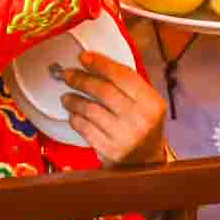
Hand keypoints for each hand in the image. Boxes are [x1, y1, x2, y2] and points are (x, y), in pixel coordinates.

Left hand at [61, 50, 167, 167]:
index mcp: (152, 103)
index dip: (100, 64)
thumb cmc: (143, 125)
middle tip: (68, 74)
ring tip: (67, 96)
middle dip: (81, 79)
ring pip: (90, 110)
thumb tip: (94, 63)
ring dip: (74, 100)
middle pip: (103, 91)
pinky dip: (76, 119)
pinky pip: (85, 129)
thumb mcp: (145, 102)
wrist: (146, 160)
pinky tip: (73, 115)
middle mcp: (140, 120)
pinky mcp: (110, 151)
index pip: (122, 76)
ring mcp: (125, 137)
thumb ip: (125, 83)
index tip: (84, 58)